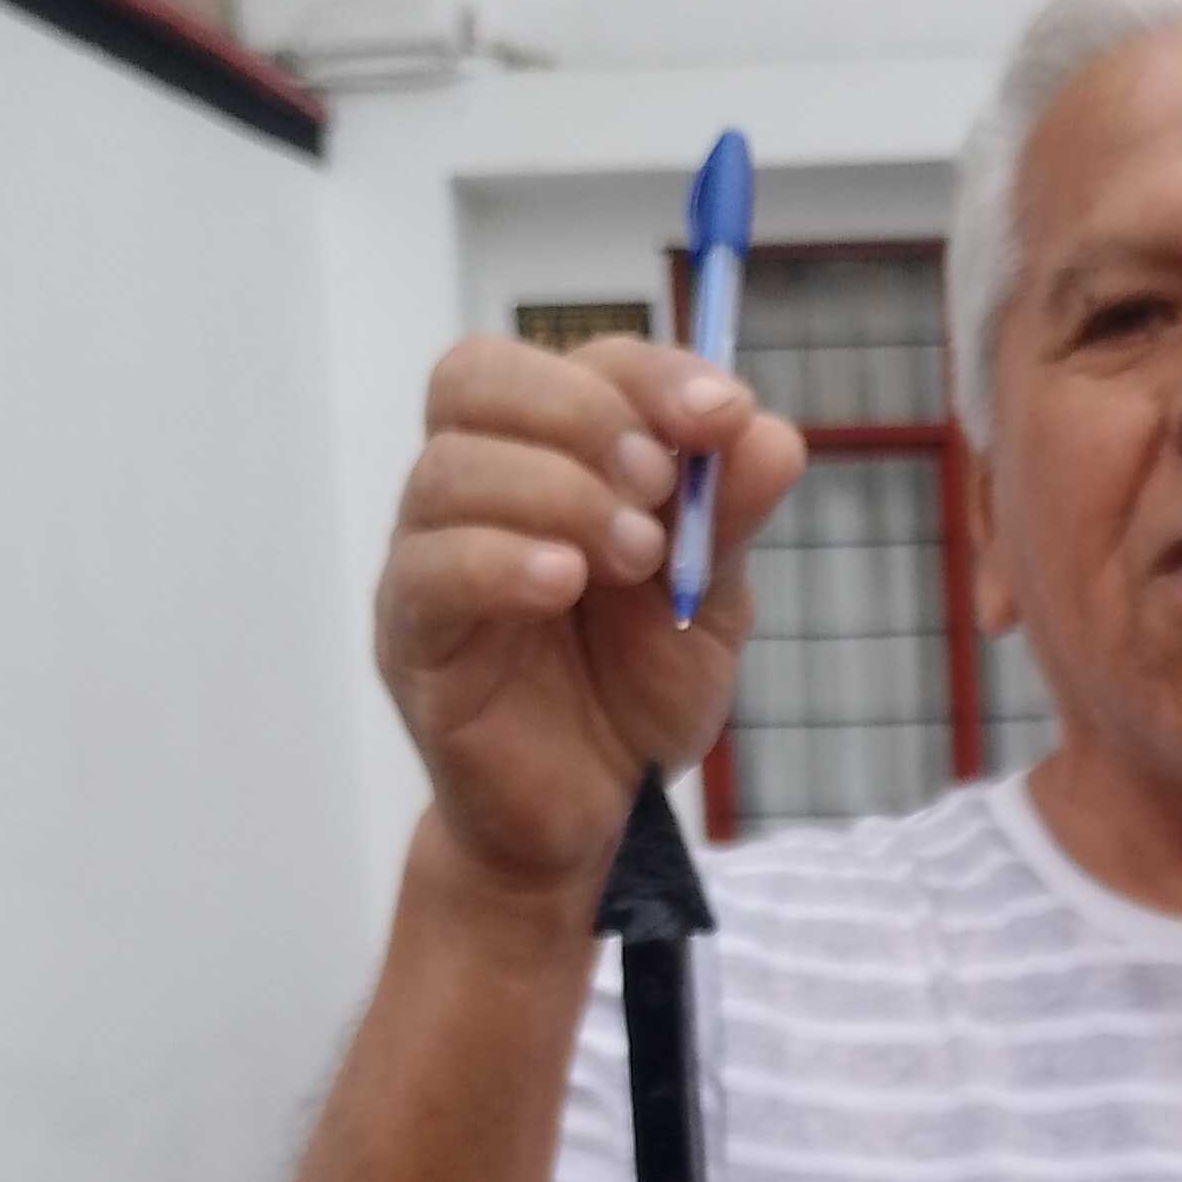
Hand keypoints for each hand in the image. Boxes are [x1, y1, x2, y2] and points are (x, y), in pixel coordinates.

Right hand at [374, 333, 806, 905]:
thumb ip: (729, 521)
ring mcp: (430, 559)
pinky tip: (565, 585)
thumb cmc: (633, 699)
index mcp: (549, 461)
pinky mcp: (412, 637)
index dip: (647, 372)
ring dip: (558, 491)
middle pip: (475, 377)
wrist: (589, 818)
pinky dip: (504, 561)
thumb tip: (769, 432)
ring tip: (637, 558)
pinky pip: (431, 569)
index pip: (573, 363)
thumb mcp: (709, 605)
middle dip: (583, 412)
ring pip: (450, 468)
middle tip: (660, 485)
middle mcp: (476, 492)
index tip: (721, 416)